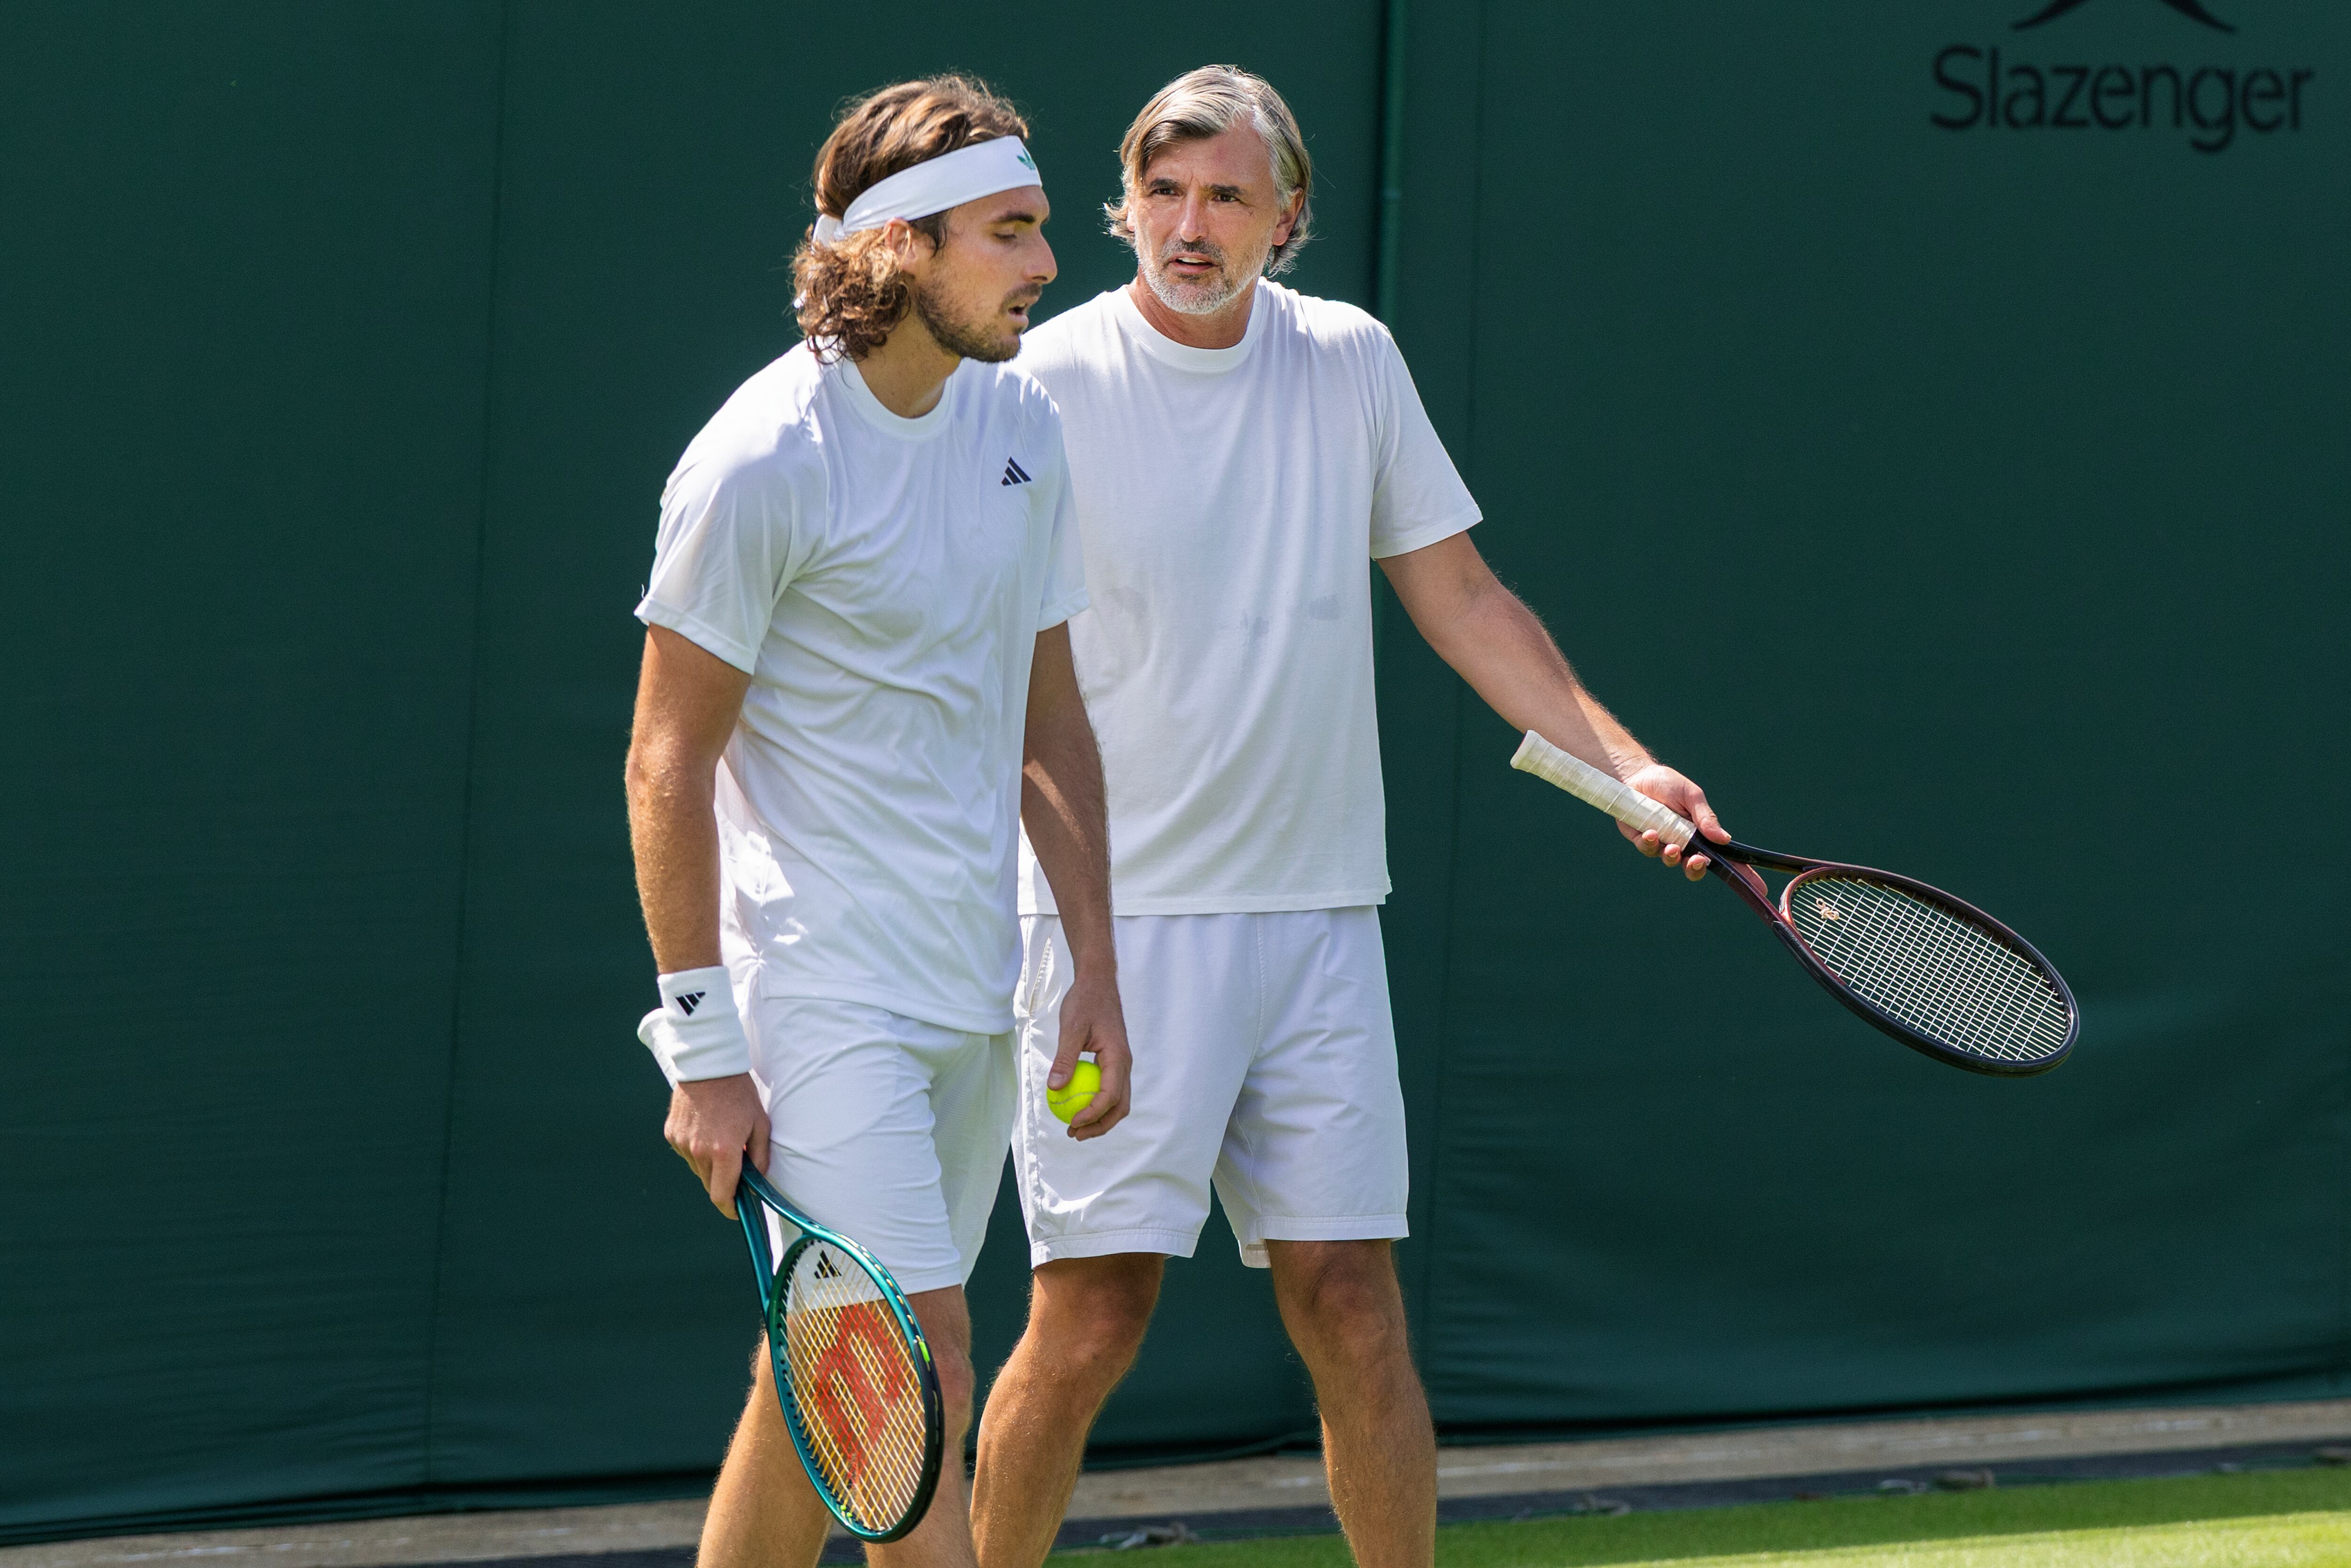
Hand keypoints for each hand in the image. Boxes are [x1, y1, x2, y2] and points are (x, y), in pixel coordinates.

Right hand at [663, 1072, 770, 1216]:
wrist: (708, 1066)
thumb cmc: (739, 1094)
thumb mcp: (760, 1124)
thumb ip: (760, 1157)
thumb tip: (758, 1181)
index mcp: (724, 1151)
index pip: (722, 1196)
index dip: (730, 1209)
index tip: (738, 1211)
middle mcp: (699, 1152)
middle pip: (709, 1185)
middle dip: (724, 1185)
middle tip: (737, 1170)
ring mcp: (682, 1143)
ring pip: (697, 1170)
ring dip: (710, 1166)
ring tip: (721, 1139)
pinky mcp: (671, 1134)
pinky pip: (686, 1153)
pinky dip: (696, 1151)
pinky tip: (706, 1130)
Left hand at [1049, 969, 1131, 1139]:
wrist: (1098, 982)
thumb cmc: (1084, 1001)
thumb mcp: (1071, 1028)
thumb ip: (1064, 1059)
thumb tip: (1054, 1089)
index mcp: (1118, 1057)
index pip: (1110, 1096)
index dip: (1092, 1114)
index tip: (1072, 1123)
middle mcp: (1124, 1064)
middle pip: (1120, 1106)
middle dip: (1100, 1125)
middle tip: (1074, 1134)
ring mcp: (1120, 1064)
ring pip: (1117, 1101)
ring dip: (1099, 1118)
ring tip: (1075, 1128)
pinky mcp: (1113, 1062)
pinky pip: (1109, 1089)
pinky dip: (1096, 1104)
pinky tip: (1076, 1106)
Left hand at [1616, 762, 1729, 881]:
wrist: (1636, 776)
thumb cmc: (1668, 784)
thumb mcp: (1691, 796)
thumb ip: (1706, 817)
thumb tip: (1725, 839)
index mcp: (1700, 833)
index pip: (1722, 856)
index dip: (1740, 872)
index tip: (1758, 885)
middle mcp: (1683, 842)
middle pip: (1695, 868)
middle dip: (1696, 869)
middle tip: (1696, 860)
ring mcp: (1662, 843)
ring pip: (1670, 861)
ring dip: (1672, 856)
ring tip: (1671, 846)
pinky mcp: (1642, 841)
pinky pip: (1648, 850)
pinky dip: (1650, 843)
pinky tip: (1650, 833)